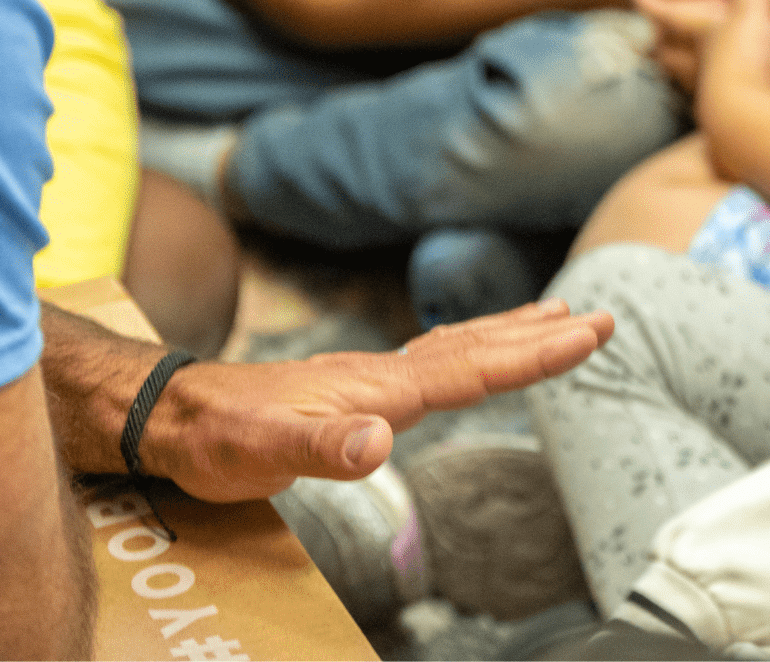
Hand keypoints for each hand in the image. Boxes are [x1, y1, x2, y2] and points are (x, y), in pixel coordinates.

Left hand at [144, 301, 612, 501]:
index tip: (589, 332)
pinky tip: (472, 353)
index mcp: (377, 389)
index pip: (472, 368)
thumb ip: (323, 448)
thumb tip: (381, 441)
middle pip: (476, 350)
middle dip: (540, 337)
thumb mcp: (263, 451)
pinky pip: (432, 363)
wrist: (170, 416)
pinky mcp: (354, 392)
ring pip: (456, 350)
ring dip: (510, 336)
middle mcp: (381, 376)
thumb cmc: (216, 438)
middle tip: (599, 318)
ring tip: (556, 319)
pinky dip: (469, 351)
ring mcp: (368, 380)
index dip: (534, 353)